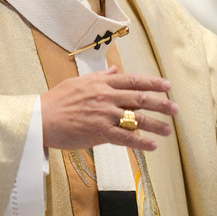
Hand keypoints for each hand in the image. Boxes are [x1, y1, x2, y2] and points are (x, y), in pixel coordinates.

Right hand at [40, 66, 177, 150]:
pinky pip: (125, 137)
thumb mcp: (79, 81)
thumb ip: (100, 76)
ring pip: (136, 119)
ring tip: (168, 130)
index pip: (133, 81)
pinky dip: (140, 142)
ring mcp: (104, 114)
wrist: (41, 118)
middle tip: (175, 109)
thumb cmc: (57, 100)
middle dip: (160, 104)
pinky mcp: (99, 132)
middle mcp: (106, 96)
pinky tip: (152, 146)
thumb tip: (116, 70)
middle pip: (139, 98)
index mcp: (102, 83)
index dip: (152, 83)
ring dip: (155, 124)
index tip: (167, 86)